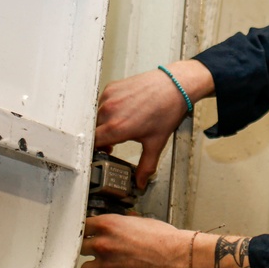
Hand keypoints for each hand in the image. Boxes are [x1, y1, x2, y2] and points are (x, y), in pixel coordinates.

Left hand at [80, 214, 190, 267]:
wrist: (176, 257)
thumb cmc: (165, 238)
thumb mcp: (143, 221)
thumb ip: (125, 223)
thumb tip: (123, 222)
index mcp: (109, 225)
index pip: (84, 227)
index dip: (89, 232)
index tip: (92, 236)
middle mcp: (103, 245)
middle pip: (81, 248)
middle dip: (91, 251)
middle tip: (103, 253)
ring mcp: (106, 266)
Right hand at [95, 60, 213, 186]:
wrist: (175, 85)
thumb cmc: (167, 110)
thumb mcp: (156, 143)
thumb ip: (146, 166)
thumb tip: (140, 182)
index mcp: (117, 128)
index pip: (93, 144)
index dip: (97, 151)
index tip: (104, 153)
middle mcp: (109, 111)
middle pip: (94, 131)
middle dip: (102, 139)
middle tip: (114, 143)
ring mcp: (109, 97)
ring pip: (97, 116)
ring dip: (104, 123)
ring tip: (120, 126)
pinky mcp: (111, 87)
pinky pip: (102, 102)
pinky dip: (108, 109)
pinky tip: (122, 111)